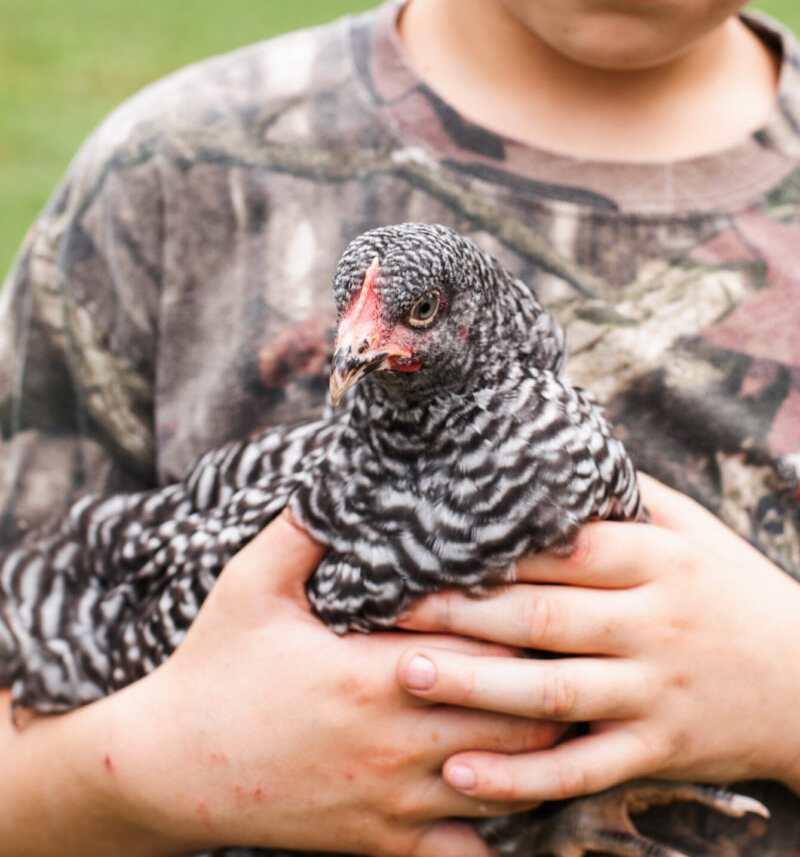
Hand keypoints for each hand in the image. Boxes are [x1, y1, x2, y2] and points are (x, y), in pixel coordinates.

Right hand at [101, 510, 560, 856]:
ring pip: (508, 784)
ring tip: (557, 707)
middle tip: (568, 651)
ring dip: (535, 750)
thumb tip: (344, 477)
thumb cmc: (214, 666)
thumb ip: (301, 531)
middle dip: (548, 685)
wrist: (171, 768)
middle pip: (518, 718)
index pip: (487, 648)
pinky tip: (506, 788)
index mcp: (374, 676)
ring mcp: (395, 803)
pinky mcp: (383, 845)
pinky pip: (469, 854)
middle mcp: (397, 745)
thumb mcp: (249, 585)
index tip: (543, 598)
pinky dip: (496, 822)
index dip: (524, 623)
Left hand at [396, 474, 799, 804]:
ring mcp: (655, 691)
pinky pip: (582, 769)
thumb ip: (630, 498)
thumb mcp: (696, 531)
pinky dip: (522, 777)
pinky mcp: (659, 749)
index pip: (565, 550)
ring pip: (553, 693)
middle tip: (390, 606)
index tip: (430, 544)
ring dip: (476, 687)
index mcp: (657, 562)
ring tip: (408, 673)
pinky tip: (462, 774)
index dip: (495, 547)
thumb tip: (560, 456)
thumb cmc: (735, 591)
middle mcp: (653, 624)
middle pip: (544, 617)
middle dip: (463, 612)